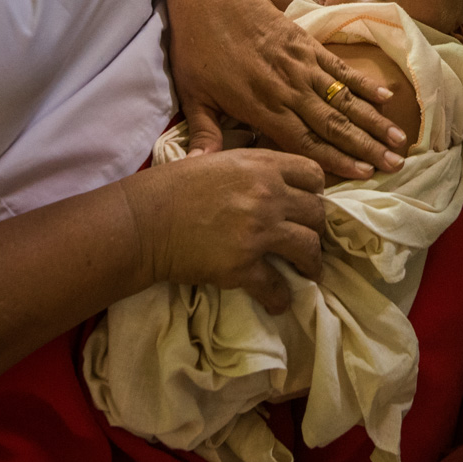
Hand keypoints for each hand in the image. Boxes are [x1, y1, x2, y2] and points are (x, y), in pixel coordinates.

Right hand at [119, 148, 326, 313]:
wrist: (145, 221)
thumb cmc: (172, 186)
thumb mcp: (216, 159)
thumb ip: (248, 167)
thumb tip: (265, 177)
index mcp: (261, 165)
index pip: (313, 174)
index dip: (315, 191)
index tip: (307, 204)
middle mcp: (268, 195)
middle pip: (317, 214)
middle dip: (317, 229)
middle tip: (309, 240)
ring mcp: (258, 232)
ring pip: (308, 249)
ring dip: (312, 264)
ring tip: (308, 272)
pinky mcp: (243, 266)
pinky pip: (275, 287)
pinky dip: (280, 298)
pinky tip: (278, 302)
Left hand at [167, 0, 402, 177]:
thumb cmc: (196, 48)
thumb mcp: (193, 95)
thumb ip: (204, 133)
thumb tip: (199, 168)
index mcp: (262, 106)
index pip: (306, 141)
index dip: (337, 160)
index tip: (364, 174)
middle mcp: (289, 89)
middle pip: (335, 124)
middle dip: (367, 146)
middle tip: (395, 164)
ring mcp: (302, 65)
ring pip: (345, 98)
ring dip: (374, 120)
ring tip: (400, 138)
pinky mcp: (307, 43)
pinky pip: (341, 68)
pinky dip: (365, 83)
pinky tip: (386, 97)